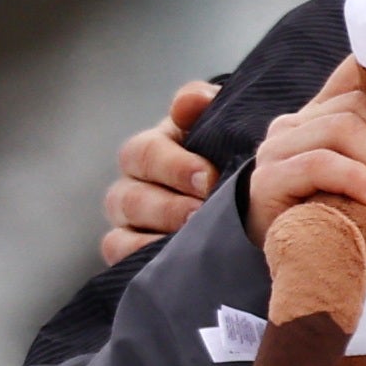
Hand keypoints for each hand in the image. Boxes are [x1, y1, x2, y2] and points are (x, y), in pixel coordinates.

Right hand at [99, 81, 221, 262]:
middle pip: (131, 197)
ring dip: (157, 237)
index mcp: (151, 151)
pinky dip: (143, 260)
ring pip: (121, 232)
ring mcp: (129, 224)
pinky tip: (177, 264)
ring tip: (194, 240)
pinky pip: (121, 260)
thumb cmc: (228, 153)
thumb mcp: (219, 125)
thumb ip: (205, 107)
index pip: (144, 153)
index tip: (209, 178)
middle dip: (169, 207)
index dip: (174, 165)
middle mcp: (132, 187)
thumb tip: (191, 101)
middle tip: (203, 214)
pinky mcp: (132, 256)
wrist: (244, 191)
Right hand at [245, 60, 365, 245]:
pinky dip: (358, 180)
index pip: (355, 73)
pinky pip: (320, 165)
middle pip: (358, 107)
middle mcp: (297, 125)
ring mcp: (278, 149)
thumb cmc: (337, 218)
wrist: (291, 259)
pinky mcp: (269, 179)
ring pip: (342, 130)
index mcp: (323, 116)